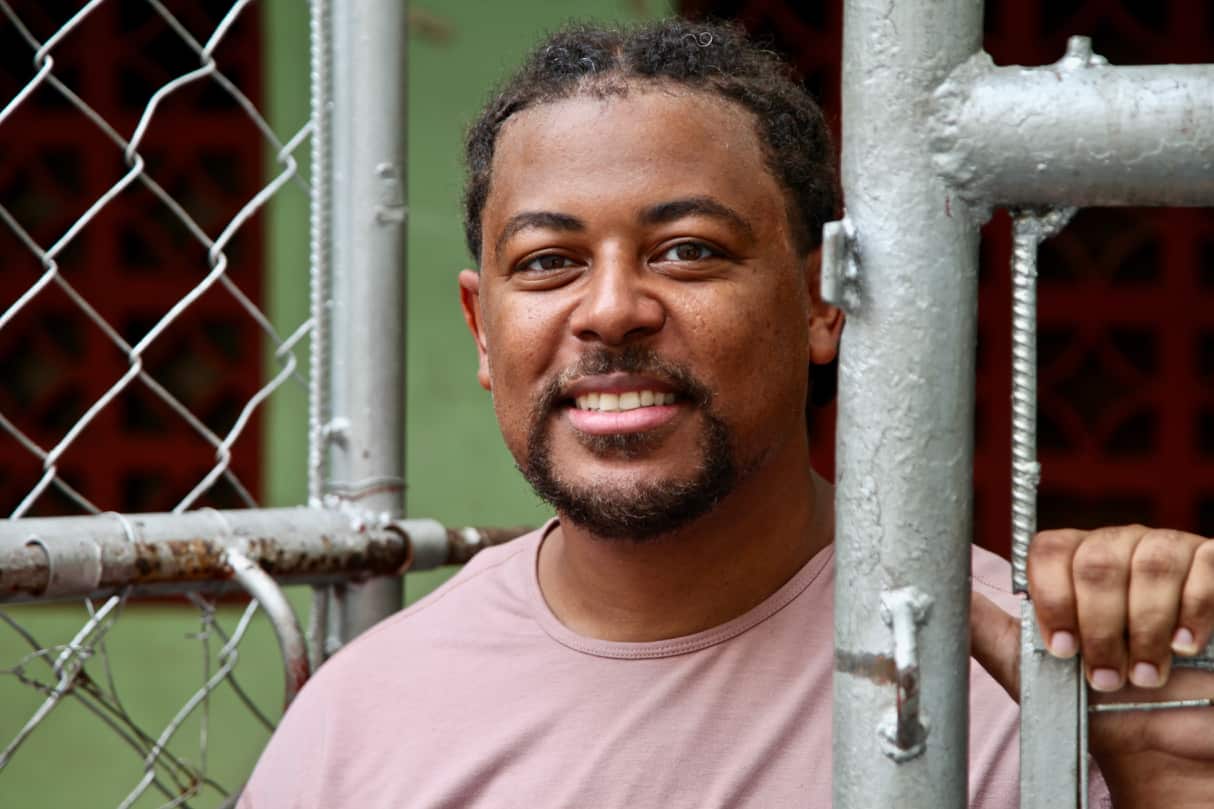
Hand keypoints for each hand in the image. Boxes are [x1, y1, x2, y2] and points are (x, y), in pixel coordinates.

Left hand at [971, 525, 1213, 808]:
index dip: (1053, 600)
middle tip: (1105, 673)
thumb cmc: (1089, 698)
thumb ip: (979, 624)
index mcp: (1068, 560)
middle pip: (1098, 559)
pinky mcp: (1212, 569)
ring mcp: (1167, 552)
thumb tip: (921, 592)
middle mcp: (1116, 546)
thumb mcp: (1022, 663)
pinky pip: (1204, 567)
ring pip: (1150, 561)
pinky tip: (1186, 646)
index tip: (1060, 649)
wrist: (1156, 737)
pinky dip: (1193, 611)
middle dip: (1100, 626)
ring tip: (1145, 672)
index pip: (1048, 549)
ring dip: (1144, 628)